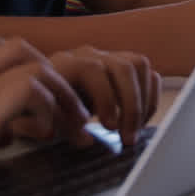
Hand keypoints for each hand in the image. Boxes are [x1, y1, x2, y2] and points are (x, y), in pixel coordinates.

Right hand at [0, 39, 91, 183]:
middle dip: (63, 82)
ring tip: (75, 126)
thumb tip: (7, 134)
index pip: (13, 52)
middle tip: (79, 114)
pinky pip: (31, 90)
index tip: (57, 98)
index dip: (41, 69)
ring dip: (65, 97)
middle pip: (32, 55)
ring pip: (40, 68)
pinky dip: (46, 110)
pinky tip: (41, 133)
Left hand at [46, 46, 160, 145]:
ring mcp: (109, 58)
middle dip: (131, 105)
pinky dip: (149, 99)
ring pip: (139, 65)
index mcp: (67, 64)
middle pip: (123, 67)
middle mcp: (90, 55)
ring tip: (134, 130)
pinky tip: (139, 122)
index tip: (110, 127)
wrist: (47, 96)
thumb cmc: (45, 109)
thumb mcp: (45, 118)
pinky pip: (148, 74)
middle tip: (127, 136)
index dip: (105, 99)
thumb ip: (63, 127)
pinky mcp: (124, 68)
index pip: (93, 70)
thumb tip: (86, 139)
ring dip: (143, 102)